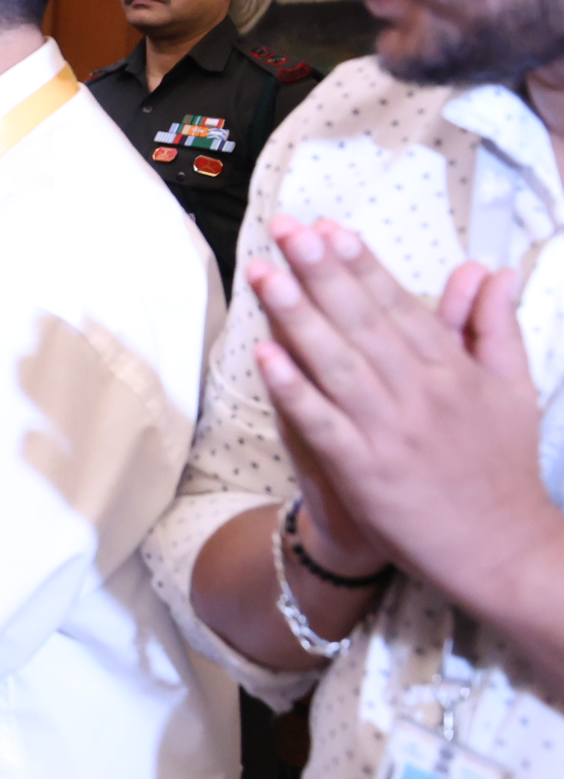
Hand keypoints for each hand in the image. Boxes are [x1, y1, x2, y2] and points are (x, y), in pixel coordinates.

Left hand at [250, 215, 550, 595]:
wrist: (505, 550)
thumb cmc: (502, 467)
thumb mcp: (512, 389)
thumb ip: (494, 327)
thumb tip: (489, 272)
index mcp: (453, 370)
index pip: (398, 305)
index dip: (360, 265)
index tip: (327, 228)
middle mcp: (422, 393)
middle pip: (363, 322)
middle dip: (321, 272)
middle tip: (286, 230)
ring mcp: (392, 431)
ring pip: (338, 362)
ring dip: (298, 316)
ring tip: (266, 275)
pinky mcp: (367, 470)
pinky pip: (323, 422)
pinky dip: (295, 388)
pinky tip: (266, 355)